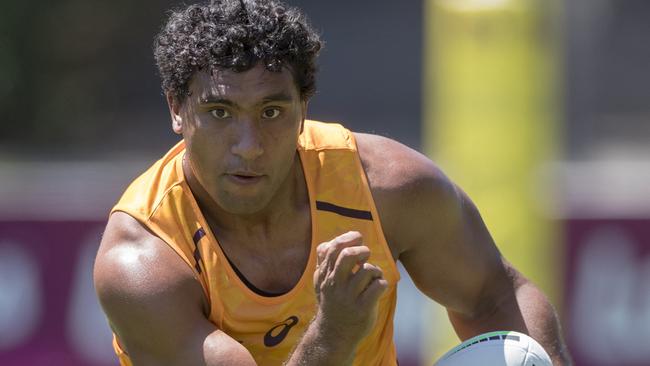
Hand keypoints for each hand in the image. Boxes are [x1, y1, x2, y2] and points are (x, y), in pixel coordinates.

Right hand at [312, 231, 387, 346]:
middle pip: (348, 256)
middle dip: (362, 250)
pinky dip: (382, 283)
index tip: (357, 238)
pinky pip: (379, 286)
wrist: (333, 335)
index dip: (347, 238)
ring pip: (368, 270)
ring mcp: (349, 297)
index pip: (332, 249)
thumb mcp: (321, 283)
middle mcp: (335, 284)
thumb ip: (323, 262)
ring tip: (373, 276)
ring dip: (375, 269)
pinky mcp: (363, 308)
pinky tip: (377, 288)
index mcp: (325, 275)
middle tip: (366, 256)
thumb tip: (329, 242)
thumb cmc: (332, 302)